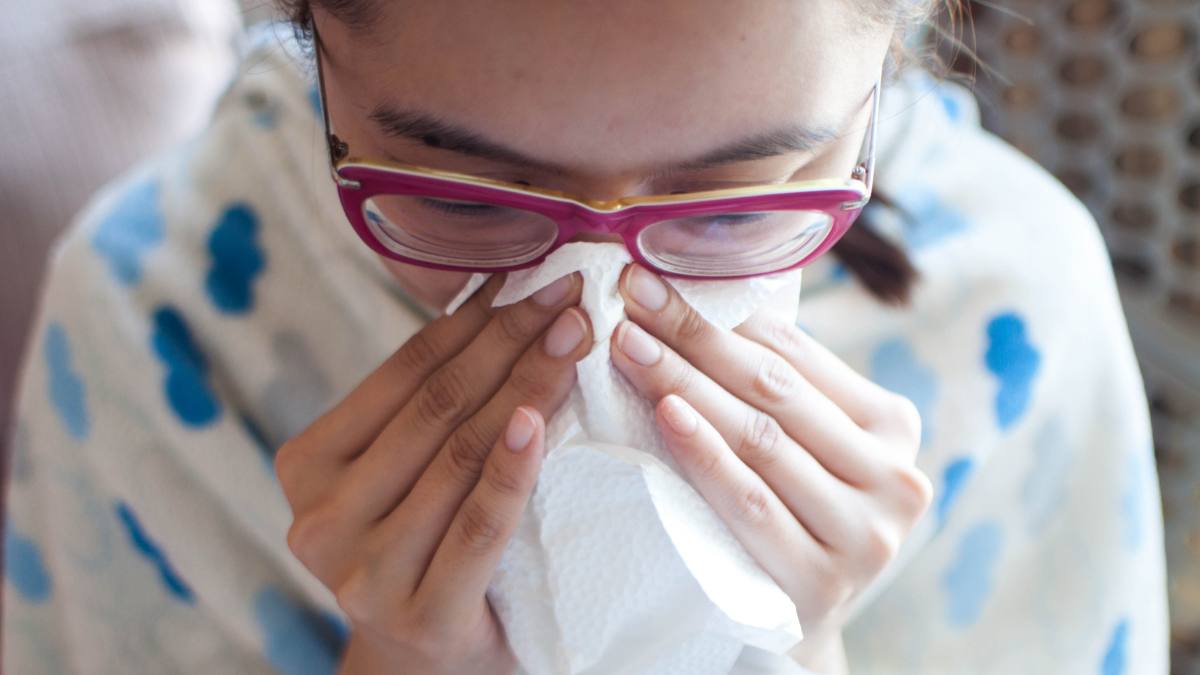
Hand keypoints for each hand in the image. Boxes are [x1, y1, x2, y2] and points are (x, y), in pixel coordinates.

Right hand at [274, 273, 591, 674]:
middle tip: (568, 294)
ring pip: (459, 454)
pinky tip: (541, 418)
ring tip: (575, 337)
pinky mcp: (421, 614)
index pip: (403, 372)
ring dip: (527, 385)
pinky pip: (479, 524)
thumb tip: (498, 296)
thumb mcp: (399, 475)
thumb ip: (423, 409)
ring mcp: (364, 571)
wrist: (421, 665)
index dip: (471, 318)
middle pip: (435, 406)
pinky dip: (511, 468)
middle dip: (510, 340)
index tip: (529, 274)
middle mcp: (320, 516)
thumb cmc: (420, 547)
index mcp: (305, 464)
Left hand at [611, 264, 932, 671]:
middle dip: (693, 337)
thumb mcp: (800, 445)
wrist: (787, 622)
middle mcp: (894, 476)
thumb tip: (696, 288)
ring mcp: (865, 533)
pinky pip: (750, 503)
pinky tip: (665, 412)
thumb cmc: (783, 511)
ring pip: (759, 439)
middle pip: (773, 391)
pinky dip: (705, 454)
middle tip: (631, 298)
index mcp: (892, 425)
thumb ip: (774, 384)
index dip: (720, 312)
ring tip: (629, 345)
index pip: (795, 353)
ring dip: (686, 383)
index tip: (652, 279)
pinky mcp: (823, 580)